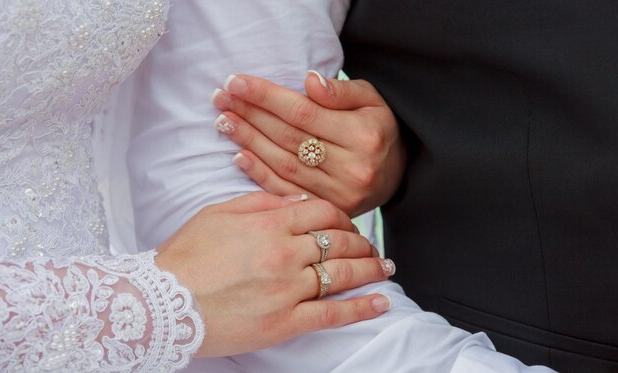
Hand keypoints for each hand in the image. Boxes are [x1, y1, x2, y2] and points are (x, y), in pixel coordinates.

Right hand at [155, 192, 394, 356]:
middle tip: (371, 246)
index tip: (349, 224)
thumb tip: (297, 201)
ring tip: (385, 267)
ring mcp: (287, 289)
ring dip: (370, 269)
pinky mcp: (284, 322)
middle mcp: (285, 254)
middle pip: (339, 242)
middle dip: (361, 242)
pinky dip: (361, 308)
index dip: (342, 217)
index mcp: (269, 224)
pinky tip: (381, 303)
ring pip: (342, 274)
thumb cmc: (185, 255)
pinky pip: (332, 314)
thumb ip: (261, 202)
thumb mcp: (218, 213)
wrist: (159, 302)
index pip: (323, 213)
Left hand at [211, 72, 406, 216]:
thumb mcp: (371, 100)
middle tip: (220, 99)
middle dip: (250, 115)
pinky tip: (239, 156)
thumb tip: (308, 81)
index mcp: (363, 136)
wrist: (397, 174)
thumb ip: (341, 91)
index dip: (267, 97)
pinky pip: (287, 191)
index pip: (303, 112)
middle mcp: (352, 168)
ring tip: (224, 121)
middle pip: (288, 137)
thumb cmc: (378, 129)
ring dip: (249, 141)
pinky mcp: (328, 209)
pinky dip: (260, 174)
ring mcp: (339, 194)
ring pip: (284, 164)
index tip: (236, 82)